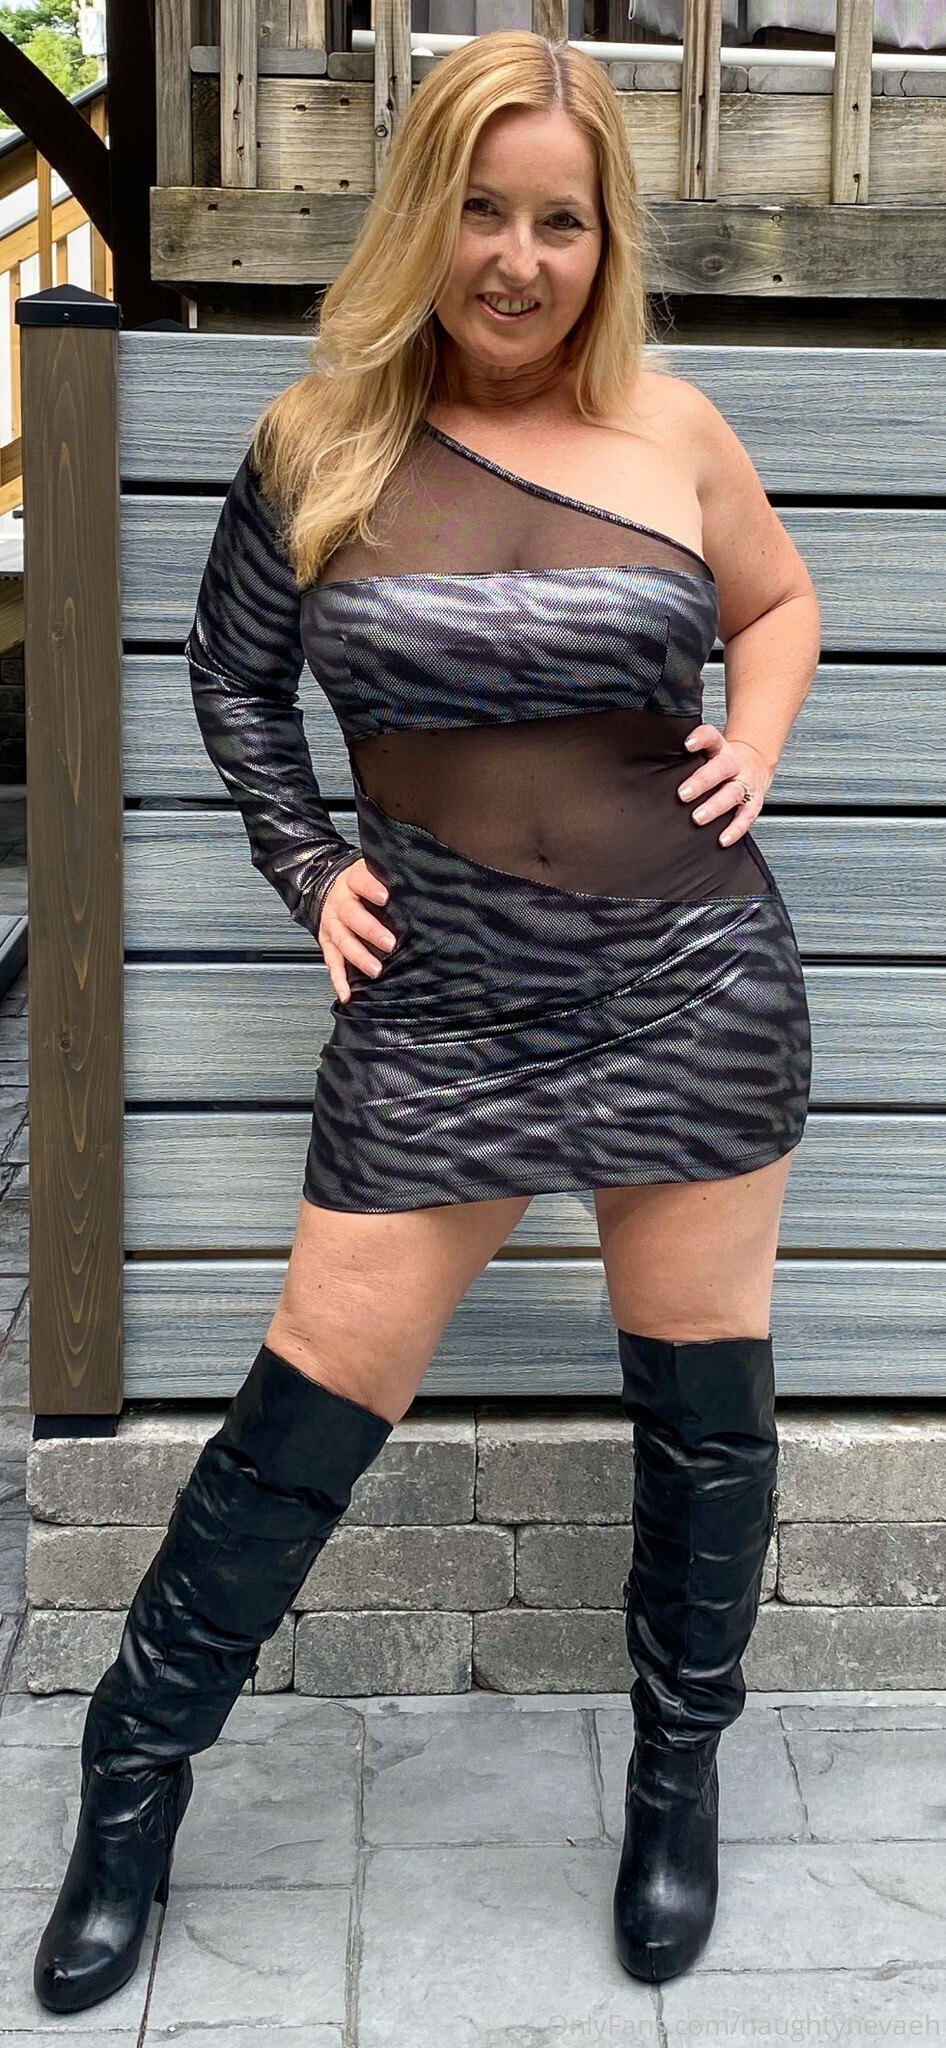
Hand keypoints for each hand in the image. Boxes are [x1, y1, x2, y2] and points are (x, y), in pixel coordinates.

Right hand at [318, 858, 396, 1003]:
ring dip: (359, 957)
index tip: (385, 897)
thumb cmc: (358, 883)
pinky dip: (339, 978)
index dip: (370, 888)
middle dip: (370, 931)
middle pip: (352, 916)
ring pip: (342, 941)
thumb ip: (390, 876)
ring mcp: (332, 924)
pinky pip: (331, 961)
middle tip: (389, 943)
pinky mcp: (327, 942)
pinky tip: (347, 991)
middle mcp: (339, 903)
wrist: (324, 886)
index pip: (360, 881)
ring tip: (375, 969)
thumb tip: (421, 880)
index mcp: (352, 881)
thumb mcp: (372, 871)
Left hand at [676, 726, 773, 844]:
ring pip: (732, 793)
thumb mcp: (705, 752)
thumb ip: (682, 757)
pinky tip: (722, 839)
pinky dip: (734, 829)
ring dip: (715, 806)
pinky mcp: (753, 803)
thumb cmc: (718, 763)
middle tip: (683, 794)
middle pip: (721, 768)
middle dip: (702, 781)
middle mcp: (733, 764)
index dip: (700, 738)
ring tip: (698, 818)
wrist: (754, 766)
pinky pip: (746, 817)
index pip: (711, 736)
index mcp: (719, 748)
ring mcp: (745, 783)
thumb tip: (646, 762)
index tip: (687, 745)